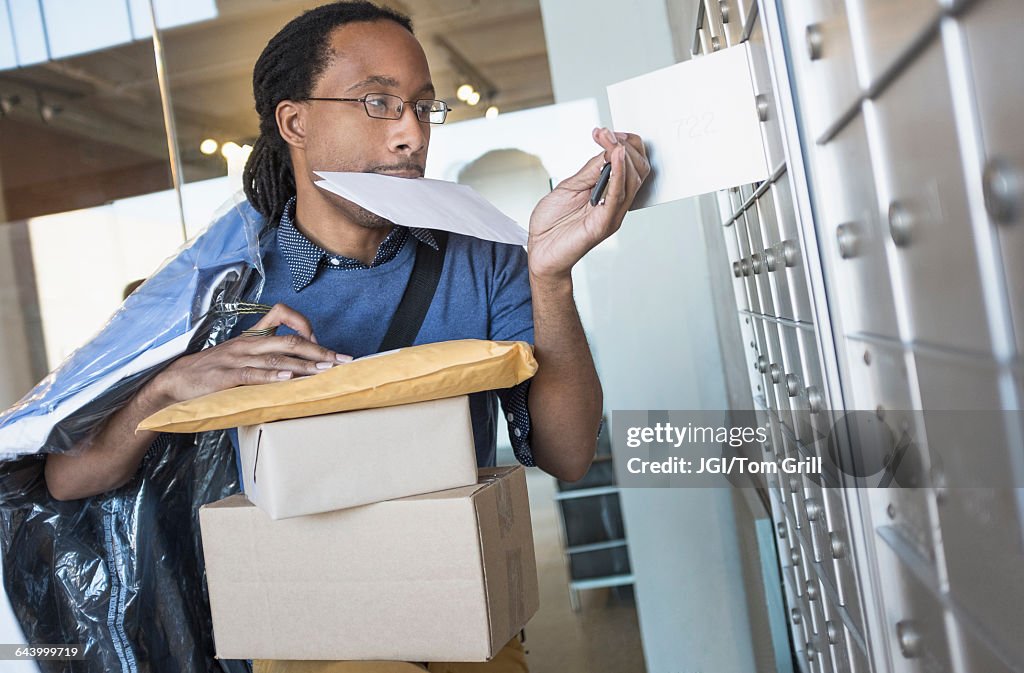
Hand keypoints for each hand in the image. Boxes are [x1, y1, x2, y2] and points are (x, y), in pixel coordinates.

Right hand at [144, 303, 350, 406]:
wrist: (174, 381)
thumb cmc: (211, 371)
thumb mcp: (238, 355)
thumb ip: (263, 355)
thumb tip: (295, 364)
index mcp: (251, 336)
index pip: (281, 314)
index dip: (305, 324)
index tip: (322, 341)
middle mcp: (247, 344)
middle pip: (290, 340)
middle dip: (320, 350)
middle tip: (342, 360)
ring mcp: (237, 359)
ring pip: (277, 357)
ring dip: (305, 365)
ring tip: (325, 370)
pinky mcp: (226, 377)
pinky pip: (253, 374)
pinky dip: (272, 376)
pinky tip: (289, 378)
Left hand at [527, 127, 650, 280]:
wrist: (539, 251)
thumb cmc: (551, 223)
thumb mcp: (569, 187)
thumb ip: (590, 171)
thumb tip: (606, 149)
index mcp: (609, 194)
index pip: (630, 164)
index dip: (623, 143)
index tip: (605, 132)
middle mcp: (615, 204)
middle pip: (638, 169)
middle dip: (625, 144)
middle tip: (605, 133)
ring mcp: (612, 214)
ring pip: (632, 179)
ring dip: (621, 153)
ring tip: (609, 139)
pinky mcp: (604, 223)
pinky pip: (618, 196)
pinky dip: (619, 173)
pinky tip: (615, 155)